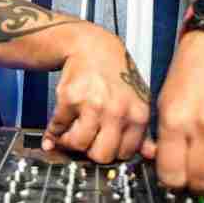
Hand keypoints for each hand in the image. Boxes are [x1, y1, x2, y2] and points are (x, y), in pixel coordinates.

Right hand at [42, 25, 156, 162]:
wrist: (93, 47)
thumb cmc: (117, 74)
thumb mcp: (138, 99)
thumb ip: (143, 131)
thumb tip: (150, 155)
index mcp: (138, 114)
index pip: (124, 155)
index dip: (112, 151)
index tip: (105, 144)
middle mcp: (117, 110)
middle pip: (101, 155)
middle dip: (91, 150)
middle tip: (88, 138)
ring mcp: (93, 104)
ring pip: (78, 144)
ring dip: (71, 141)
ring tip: (73, 130)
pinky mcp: (70, 98)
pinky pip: (57, 128)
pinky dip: (53, 133)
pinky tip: (59, 127)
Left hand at [155, 31, 203, 192]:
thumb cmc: (189, 71)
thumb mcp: (163, 101)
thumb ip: (164, 138)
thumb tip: (164, 167)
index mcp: (176, 118)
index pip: (172, 175)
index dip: (173, 182)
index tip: (177, 177)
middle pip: (203, 181)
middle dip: (197, 185)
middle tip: (198, 176)